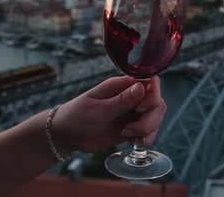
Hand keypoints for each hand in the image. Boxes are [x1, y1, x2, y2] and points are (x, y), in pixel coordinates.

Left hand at [52, 76, 166, 152]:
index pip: (150, 82)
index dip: (152, 95)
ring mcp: (132, 112)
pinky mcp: (132, 127)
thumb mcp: (98, 109)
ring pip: (156, 117)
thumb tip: (142, 86)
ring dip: (148, 129)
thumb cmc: (77, 116)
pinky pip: (149, 130)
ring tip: (126, 135)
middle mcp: (131, 97)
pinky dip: (146, 137)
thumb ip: (121, 100)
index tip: (139, 108)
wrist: (67, 134)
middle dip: (150, 118)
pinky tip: (133, 142)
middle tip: (129, 128)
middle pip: (157, 102)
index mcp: (122, 85)